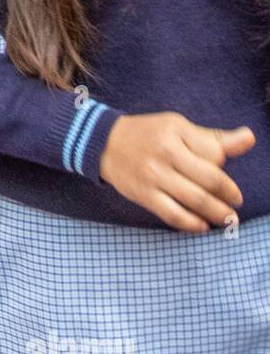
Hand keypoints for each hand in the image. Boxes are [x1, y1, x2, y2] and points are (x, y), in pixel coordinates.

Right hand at [99, 113, 254, 231]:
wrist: (103, 143)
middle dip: (229, 194)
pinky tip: (202, 226)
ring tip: (228, 218)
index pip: (214, 155)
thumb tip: (249, 138)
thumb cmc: (147, 134)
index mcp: (175, 133)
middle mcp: (165, 154)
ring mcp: (154, 177)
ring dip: (218, 213)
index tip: (221, 169)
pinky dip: (192, 224)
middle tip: (236, 202)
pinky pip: (174, 215)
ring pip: (196, 201)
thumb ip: (213, 138)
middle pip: (210, 180)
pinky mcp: (144, 195)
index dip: (222, 164)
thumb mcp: (177, 127)